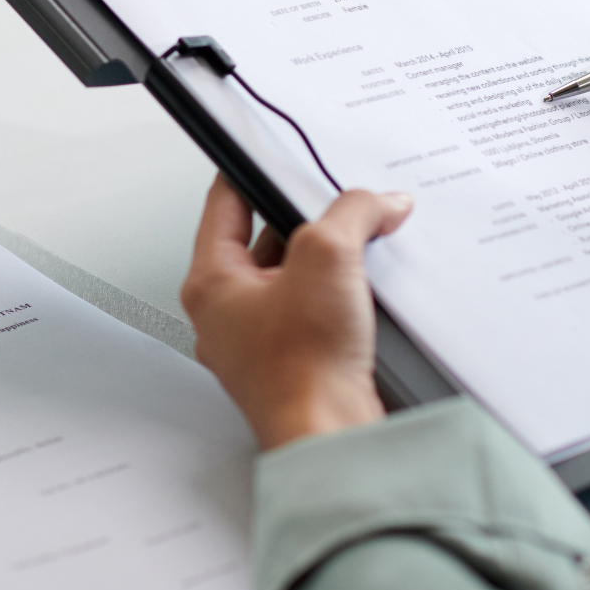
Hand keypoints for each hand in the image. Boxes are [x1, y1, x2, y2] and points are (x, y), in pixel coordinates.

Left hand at [181, 175, 413, 450]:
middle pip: (264, 240)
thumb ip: (352, 213)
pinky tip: (366, 294)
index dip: (250, 171)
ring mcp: (258, 342)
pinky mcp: (293, 364)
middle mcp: (227, 314)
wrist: (330, 437)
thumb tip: (378, 201)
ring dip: (328, 262)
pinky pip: (313, 312)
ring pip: (293, 278)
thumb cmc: (303, 369)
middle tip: (338, 207)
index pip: (223, 204)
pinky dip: (339, 297)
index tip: (271, 152)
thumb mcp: (329, 258)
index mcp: (210, 283)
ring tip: (359, 249)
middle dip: (306, 221)